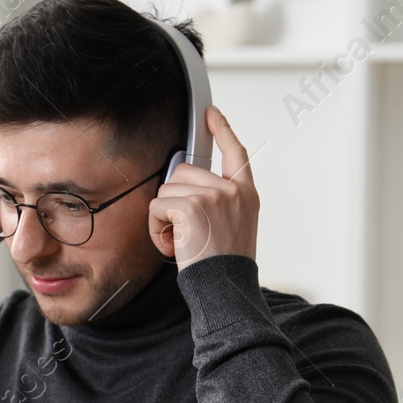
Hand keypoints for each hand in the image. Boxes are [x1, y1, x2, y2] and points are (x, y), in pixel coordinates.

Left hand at [147, 106, 258, 268]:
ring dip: (163, 217)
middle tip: (184, 232)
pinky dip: (155, 228)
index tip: (212, 113)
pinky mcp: (194, 206)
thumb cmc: (224, 268)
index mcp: (246, 194)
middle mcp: (234, 191)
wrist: (226, 289)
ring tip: (180, 242)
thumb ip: (216, 203)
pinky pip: (158, 206)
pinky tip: (172, 246)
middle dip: (173, 201)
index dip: (223, 130)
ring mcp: (215, 196)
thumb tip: (179, 186)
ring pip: (167, 189)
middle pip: (184, 172)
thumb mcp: (231, 228)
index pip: (236, 153)